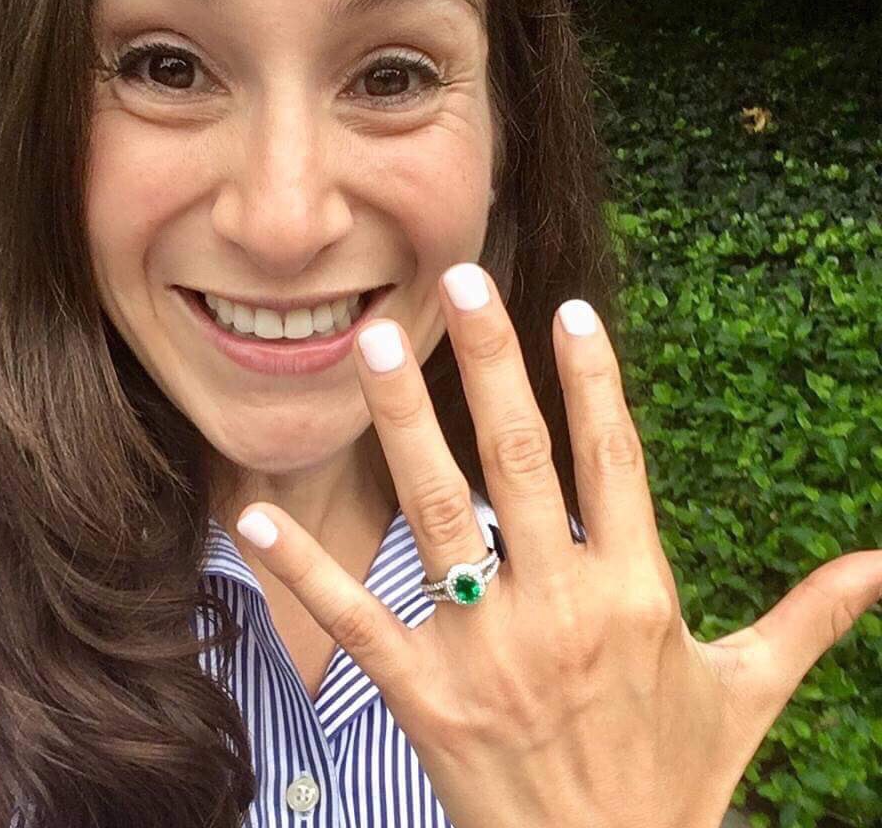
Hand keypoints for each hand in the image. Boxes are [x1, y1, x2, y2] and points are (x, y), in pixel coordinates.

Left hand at [234, 263, 881, 827]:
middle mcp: (563, 606)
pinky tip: (251, 516)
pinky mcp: (427, 699)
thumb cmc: (678, 784)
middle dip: (489, 364)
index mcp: (638, 592)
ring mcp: (490, 651)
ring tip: (372, 345)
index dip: (593, 380)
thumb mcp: (749, 693)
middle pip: (521, 458)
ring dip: (404, 424)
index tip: (567, 311)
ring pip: (439, 514)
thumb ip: (811, 619)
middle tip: (459, 283)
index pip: (614, 458)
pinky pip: (359, 620)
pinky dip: (303, 567)